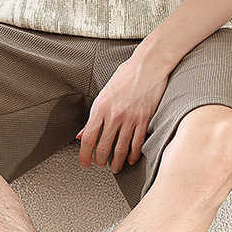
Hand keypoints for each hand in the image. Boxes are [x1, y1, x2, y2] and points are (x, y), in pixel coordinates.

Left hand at [76, 53, 170, 173]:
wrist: (148, 64)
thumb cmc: (127, 74)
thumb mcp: (105, 92)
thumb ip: (94, 115)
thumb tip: (83, 133)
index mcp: (101, 106)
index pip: (88, 137)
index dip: (84, 155)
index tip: (84, 163)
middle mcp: (114, 114)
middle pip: (103, 147)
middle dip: (99, 161)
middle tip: (99, 165)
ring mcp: (130, 117)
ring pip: (120, 149)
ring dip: (116, 162)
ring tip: (114, 168)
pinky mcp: (144, 119)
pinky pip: (137, 143)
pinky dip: (132, 155)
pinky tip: (130, 159)